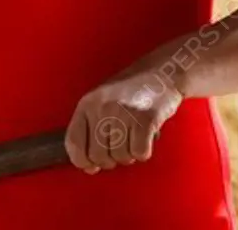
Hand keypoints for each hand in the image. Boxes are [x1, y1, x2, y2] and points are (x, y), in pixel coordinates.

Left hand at [65, 70, 182, 173]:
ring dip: (129, 154)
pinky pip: (140, 153)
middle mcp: (103, 107)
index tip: (92, 165)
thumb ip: (91, 130)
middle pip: (98, 155)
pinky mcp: (146, 119)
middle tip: (121, 147)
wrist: (163, 72)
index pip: (74, 143)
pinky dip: (144, 151)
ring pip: (120, 157)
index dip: (82, 161)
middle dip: (111, 159)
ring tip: (135, 138)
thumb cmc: (132, 90)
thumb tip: (88, 167)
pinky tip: (146, 137)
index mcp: (88, 103)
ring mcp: (124, 113)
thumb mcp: (103, 100)